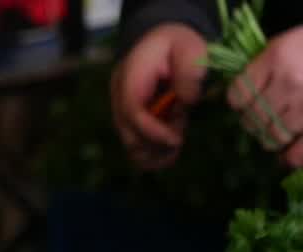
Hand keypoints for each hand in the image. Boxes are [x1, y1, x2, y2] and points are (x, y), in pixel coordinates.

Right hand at [111, 24, 208, 169]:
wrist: (162, 41)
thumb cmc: (176, 43)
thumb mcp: (189, 47)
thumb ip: (188, 72)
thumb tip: (186, 101)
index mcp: (130, 76)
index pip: (132, 111)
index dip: (152, 131)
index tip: (177, 140)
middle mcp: (119, 96)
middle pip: (127, 133)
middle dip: (154, 144)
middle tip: (179, 141)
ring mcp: (122, 109)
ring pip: (129, 143)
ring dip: (153, 152)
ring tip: (176, 147)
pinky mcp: (130, 120)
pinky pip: (135, 144)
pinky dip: (151, 153)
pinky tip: (170, 153)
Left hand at [228, 27, 302, 167]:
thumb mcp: (287, 43)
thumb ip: (264, 66)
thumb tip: (238, 98)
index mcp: (278, 58)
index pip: (238, 94)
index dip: (238, 103)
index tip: (244, 103)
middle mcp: (291, 81)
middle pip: (254, 117)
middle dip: (253, 122)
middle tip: (261, 120)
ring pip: (274, 134)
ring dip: (271, 137)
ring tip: (277, 131)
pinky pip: (300, 151)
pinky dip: (292, 156)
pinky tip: (288, 157)